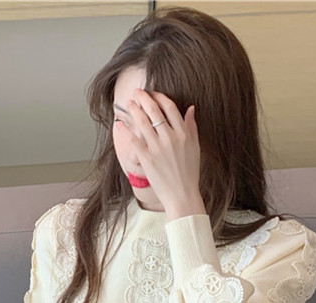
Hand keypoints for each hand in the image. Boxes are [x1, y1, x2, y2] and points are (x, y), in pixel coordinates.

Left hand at [120, 88, 201, 214]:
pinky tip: (120, 123)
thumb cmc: (189, 174)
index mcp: (183, 134)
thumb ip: (192, 127)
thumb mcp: (195, 148)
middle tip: (137, 93)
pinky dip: (126, 130)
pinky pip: (134, 140)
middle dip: (144, 98)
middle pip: (154, 111)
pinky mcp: (147, 158)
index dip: (159, 97)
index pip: (169, 107)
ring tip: (129, 104)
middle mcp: (170, 138)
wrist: (182, 195)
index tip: (153, 93)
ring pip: (143, 122)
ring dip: (134, 110)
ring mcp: (157, 148)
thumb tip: (190, 108)